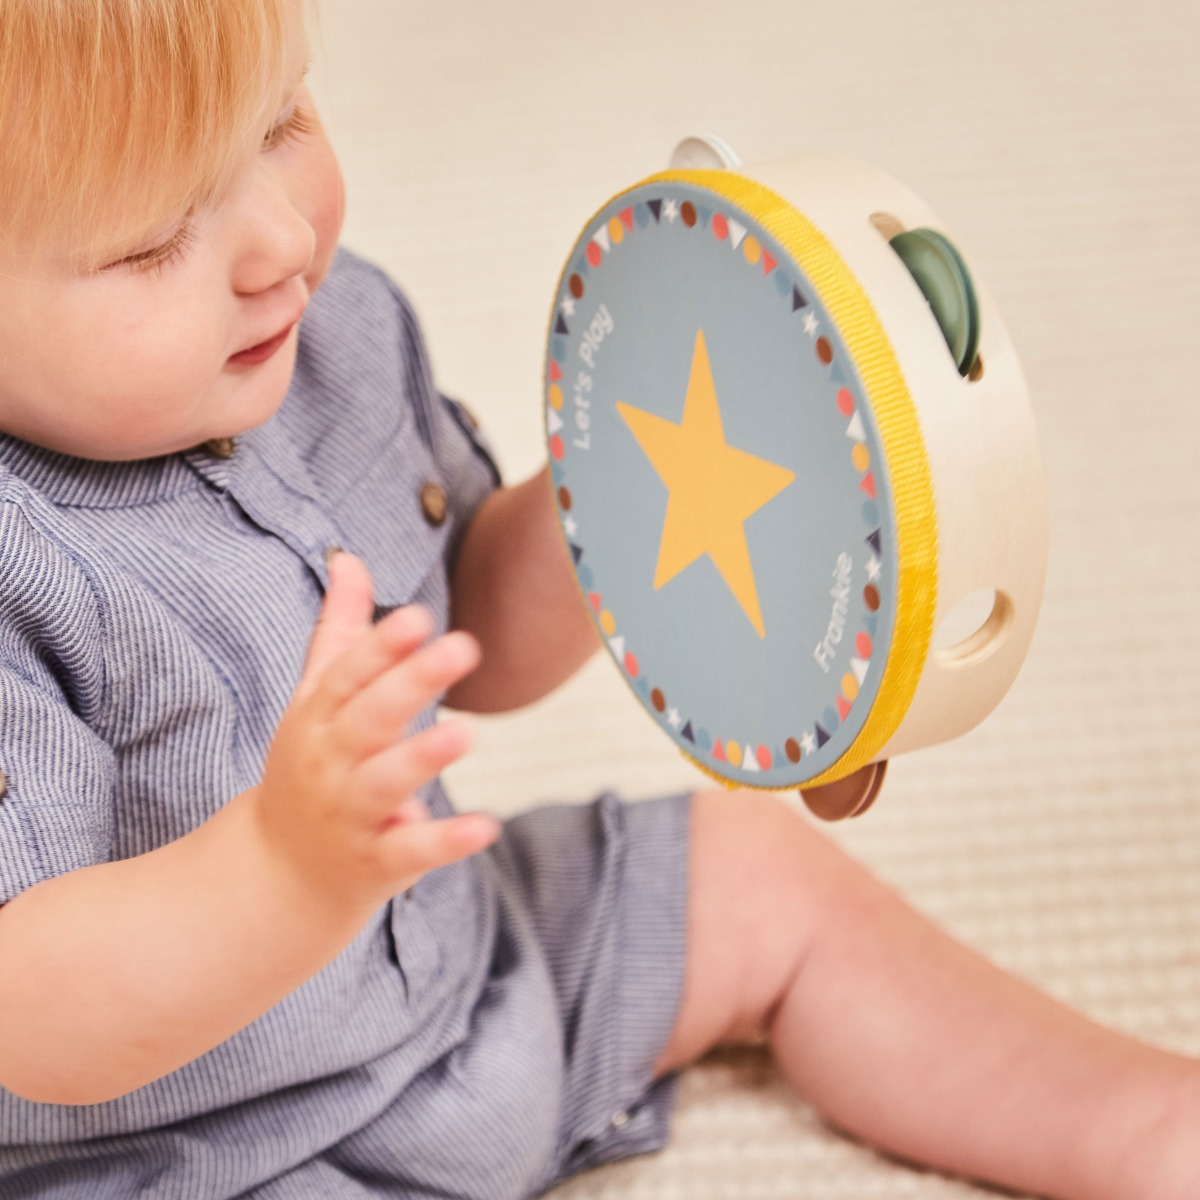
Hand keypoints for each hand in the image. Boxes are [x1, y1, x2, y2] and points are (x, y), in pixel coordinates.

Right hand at [254, 553, 500, 915]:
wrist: (278, 875)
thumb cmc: (311, 767)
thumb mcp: (314, 699)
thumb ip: (340, 630)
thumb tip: (349, 557)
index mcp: (317, 717)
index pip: (348, 674)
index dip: (382, 646)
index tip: (418, 617)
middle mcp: (330, 762)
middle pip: (369, 718)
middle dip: (411, 683)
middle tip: (462, 647)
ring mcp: (350, 814)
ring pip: (385, 782)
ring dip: (422, 758)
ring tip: (467, 734)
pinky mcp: (376, 862)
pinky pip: (410, 850)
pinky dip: (446, 841)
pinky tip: (486, 827)